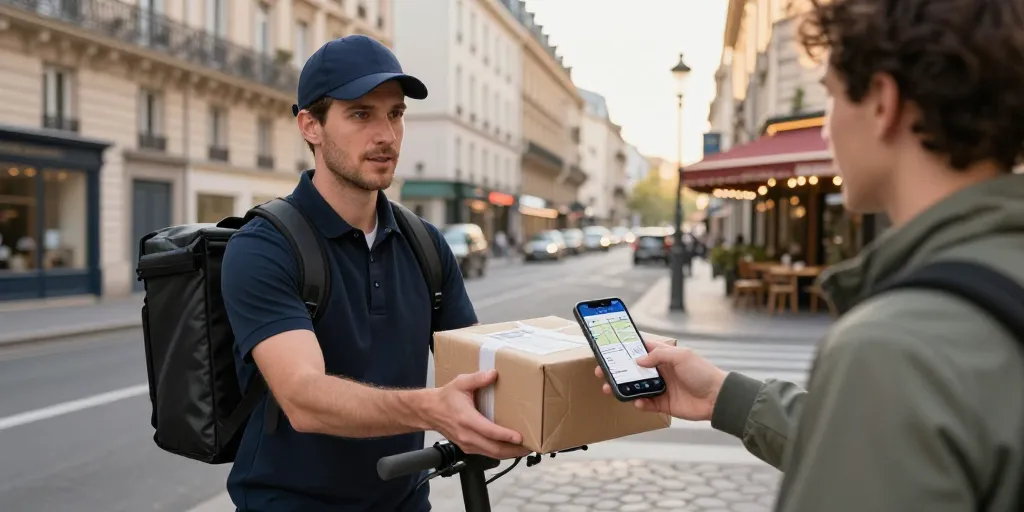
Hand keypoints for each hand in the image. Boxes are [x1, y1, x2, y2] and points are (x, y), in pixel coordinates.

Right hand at [424, 370, 532, 459]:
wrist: (430, 411)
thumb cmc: (446, 398)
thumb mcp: (461, 383)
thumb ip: (478, 378)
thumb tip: (493, 374)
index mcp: (466, 419)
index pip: (489, 431)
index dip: (505, 436)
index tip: (519, 437)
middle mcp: (467, 434)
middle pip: (493, 448)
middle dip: (513, 450)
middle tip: (529, 446)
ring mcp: (467, 443)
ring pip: (491, 454)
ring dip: (508, 453)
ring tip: (524, 449)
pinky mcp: (467, 447)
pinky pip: (486, 453)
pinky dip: (500, 453)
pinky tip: (509, 448)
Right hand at [595, 341, 727, 421]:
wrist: (717, 398)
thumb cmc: (702, 372)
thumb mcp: (681, 356)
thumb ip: (658, 356)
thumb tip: (638, 360)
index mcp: (664, 356)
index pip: (641, 349)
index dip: (626, 347)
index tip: (610, 347)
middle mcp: (660, 371)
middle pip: (633, 369)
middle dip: (617, 370)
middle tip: (602, 371)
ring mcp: (661, 387)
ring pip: (635, 387)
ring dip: (622, 388)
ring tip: (610, 388)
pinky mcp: (663, 403)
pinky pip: (646, 403)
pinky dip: (639, 403)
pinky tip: (637, 402)